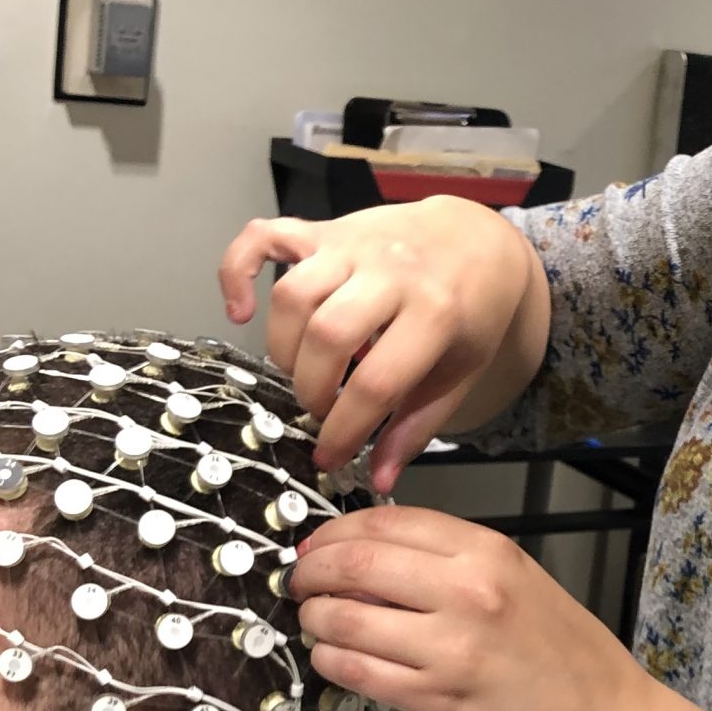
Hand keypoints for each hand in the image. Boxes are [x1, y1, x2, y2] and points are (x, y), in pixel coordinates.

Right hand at [217, 198, 547, 491]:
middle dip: (313, 388)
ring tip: (303, 371)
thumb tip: (377, 481)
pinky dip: (236, 272)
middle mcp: (390, 271)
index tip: (331, 456)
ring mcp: (352, 244)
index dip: (345, 430)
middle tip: (322, 408)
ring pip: (292, 295)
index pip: (377, 382)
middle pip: (327, 335)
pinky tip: (240, 311)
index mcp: (436, 312)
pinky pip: (261, 238)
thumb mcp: (459, 373)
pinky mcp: (323, 229)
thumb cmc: (469, 312)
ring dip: (283, 347)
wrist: (475, 239)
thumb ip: (416, 427)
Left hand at [291, 508, 646, 710]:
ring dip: (315, 619)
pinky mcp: (436, 699)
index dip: (335, 532)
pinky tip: (331, 656)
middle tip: (299, 582)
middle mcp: (466, 593)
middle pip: (355, 565)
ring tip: (315, 621)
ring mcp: (449, 649)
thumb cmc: (555, 648)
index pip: (385, 524)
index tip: (316, 546)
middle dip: (311, 572)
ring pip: (345, 620)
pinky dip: (330, 660)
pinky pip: (357, 671)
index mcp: (486, 552)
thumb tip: (364, 551)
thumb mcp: (514, 576)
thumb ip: (446, 558)